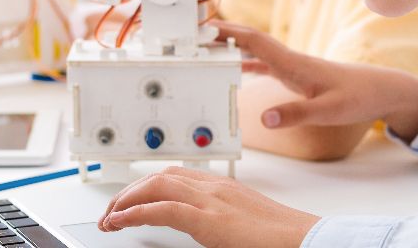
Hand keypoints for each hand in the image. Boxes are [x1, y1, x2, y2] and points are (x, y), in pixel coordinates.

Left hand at [99, 166, 318, 247]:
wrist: (307, 241)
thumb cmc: (284, 239)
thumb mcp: (246, 224)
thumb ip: (224, 222)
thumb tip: (208, 233)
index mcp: (224, 188)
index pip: (176, 175)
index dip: (147, 185)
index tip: (130, 200)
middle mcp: (215, 188)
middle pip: (160, 176)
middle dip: (130, 191)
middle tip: (112, 211)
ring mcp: (211, 201)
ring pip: (156, 186)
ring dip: (126, 200)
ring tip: (109, 217)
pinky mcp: (209, 219)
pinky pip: (162, 209)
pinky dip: (135, 212)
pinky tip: (120, 222)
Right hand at [218, 21, 417, 140]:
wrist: (381, 90)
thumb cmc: (359, 97)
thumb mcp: (328, 111)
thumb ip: (296, 114)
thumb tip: (266, 118)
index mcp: (293, 63)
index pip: (254, 41)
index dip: (228, 32)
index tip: (203, 27)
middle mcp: (290, 60)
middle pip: (248, 40)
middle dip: (220, 34)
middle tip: (191, 32)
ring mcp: (292, 65)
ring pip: (254, 50)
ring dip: (230, 46)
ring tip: (204, 47)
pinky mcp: (297, 74)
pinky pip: (264, 63)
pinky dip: (245, 62)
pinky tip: (234, 68)